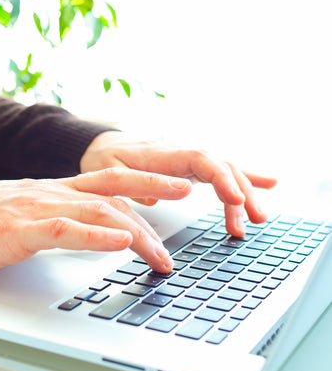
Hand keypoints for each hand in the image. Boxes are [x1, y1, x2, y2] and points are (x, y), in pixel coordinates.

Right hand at [0, 169, 192, 273]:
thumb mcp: (26, 212)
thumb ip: (58, 217)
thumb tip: (87, 228)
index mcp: (55, 190)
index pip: (110, 180)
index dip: (145, 181)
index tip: (174, 187)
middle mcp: (53, 193)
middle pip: (114, 187)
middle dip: (155, 190)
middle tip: (189, 196)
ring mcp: (37, 209)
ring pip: (98, 210)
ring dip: (135, 232)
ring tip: (161, 253)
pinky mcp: (19, 230)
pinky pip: (64, 229)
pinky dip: (95, 235)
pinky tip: (118, 241)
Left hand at [80, 131, 277, 236]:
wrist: (102, 146)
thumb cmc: (105, 160)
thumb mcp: (109, 172)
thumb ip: (131, 183)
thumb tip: (154, 197)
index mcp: (161, 154)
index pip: (199, 160)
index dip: (220, 178)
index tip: (235, 200)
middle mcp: (180, 153)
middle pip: (219, 166)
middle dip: (238, 194)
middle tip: (245, 224)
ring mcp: (187, 158)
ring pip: (224, 169)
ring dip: (244, 192)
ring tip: (257, 219)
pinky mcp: (190, 166)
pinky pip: (220, 170)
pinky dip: (244, 177)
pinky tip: (268, 183)